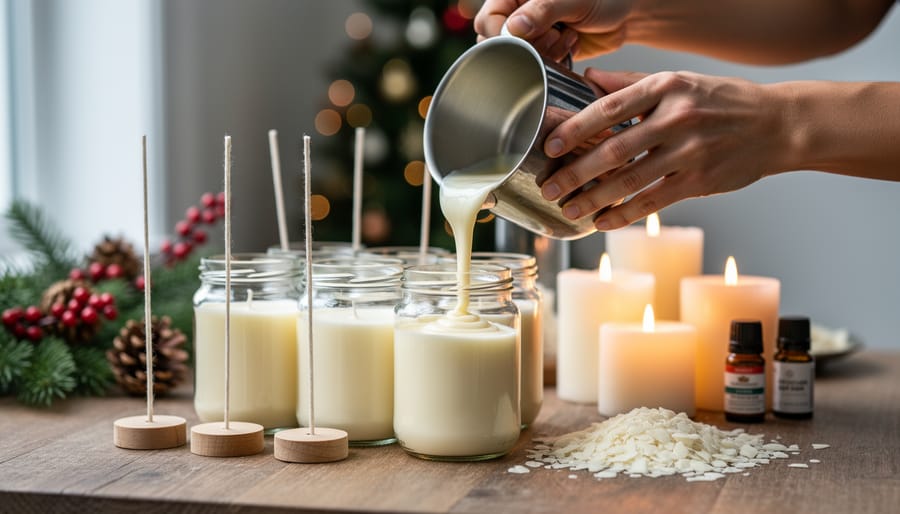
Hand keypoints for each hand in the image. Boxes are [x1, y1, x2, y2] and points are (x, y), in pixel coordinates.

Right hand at [473, 0, 634, 60]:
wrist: (627, 12)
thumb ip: (542, 11)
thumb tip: (513, 27)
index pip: (489, 20)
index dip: (503, 35)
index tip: (526, 39)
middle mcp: (519, 11)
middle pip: (499, 41)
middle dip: (528, 46)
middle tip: (552, 35)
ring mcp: (531, 31)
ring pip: (519, 56)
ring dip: (543, 53)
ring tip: (564, 37)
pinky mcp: (544, 48)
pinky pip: (537, 64)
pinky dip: (554, 58)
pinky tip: (570, 44)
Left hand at [539, 69, 791, 229]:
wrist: (778, 124)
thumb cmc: (722, 101)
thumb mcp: (679, 82)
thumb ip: (631, 84)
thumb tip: (588, 79)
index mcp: (666, 87)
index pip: (610, 107)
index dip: (576, 127)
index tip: (550, 145)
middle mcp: (676, 118)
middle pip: (614, 149)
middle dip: (575, 171)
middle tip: (550, 187)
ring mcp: (689, 151)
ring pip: (630, 179)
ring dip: (593, 198)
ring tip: (569, 209)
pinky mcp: (700, 180)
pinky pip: (653, 201)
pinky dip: (624, 213)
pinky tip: (603, 221)